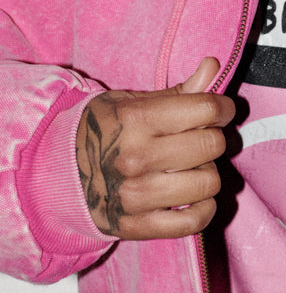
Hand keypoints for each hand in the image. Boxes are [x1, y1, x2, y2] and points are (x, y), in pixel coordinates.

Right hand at [76, 57, 233, 239]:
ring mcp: (136, 196)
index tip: (220, 110)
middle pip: (211, 145)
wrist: (56, 174)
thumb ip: (179, 91)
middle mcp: (136, 158)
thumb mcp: (132, 102)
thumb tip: (213, 66)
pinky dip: (203, 210)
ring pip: (208, 183)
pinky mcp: (137, 226)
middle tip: (199, 139)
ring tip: (189, 168)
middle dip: (213, 138)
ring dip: (206, 173)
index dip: (222, 107)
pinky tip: (194, 198)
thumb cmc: (103, 131)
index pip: (206, 109)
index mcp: (135, 120)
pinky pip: (193, 222)